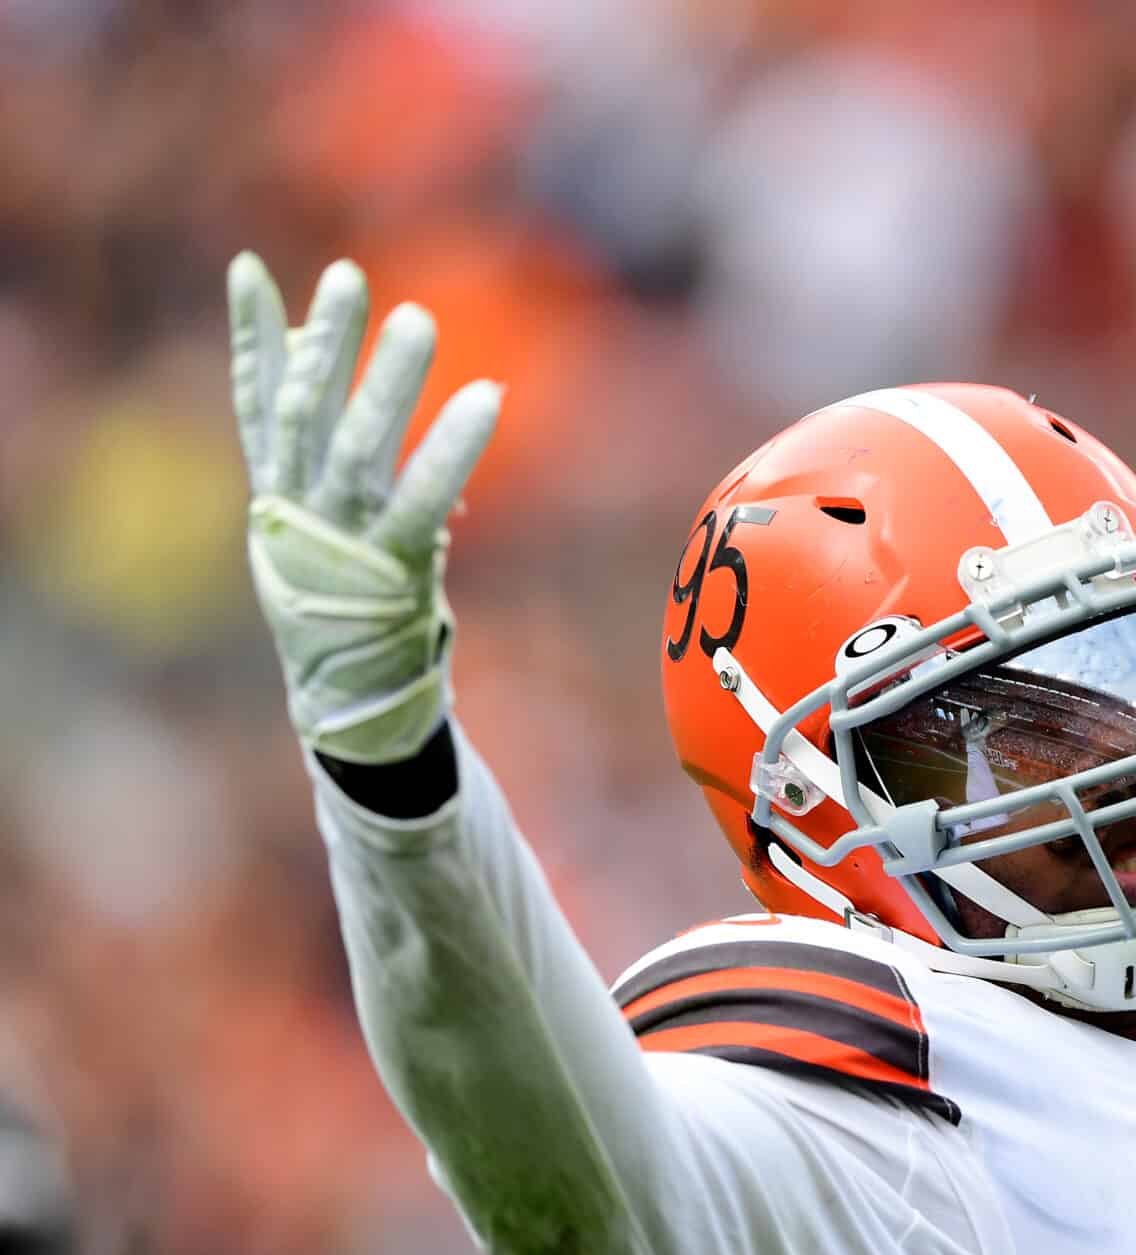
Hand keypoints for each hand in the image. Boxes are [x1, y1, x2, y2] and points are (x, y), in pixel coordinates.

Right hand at [229, 253, 501, 763]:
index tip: (248, 269)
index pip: (257, 405)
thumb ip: (325, 455)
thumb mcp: (323, 528)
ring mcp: (341, 542)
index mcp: (275, 500)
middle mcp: (297, 513)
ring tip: (417, 317)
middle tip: (349, 274)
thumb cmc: (344, 608)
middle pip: (304, 412)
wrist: (352, 706)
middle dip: (326, 340)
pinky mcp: (393, 569)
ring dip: (385, 379)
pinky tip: (487, 398)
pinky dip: (453, 449)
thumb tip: (316, 363)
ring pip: (355, 446)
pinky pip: (425, 500)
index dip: (253, 340)